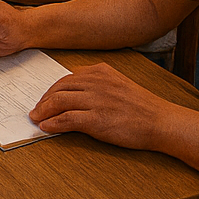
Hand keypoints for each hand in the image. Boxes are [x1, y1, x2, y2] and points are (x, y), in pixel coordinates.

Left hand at [29, 62, 174, 149]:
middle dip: (44, 100)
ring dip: (43, 111)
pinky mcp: (96, 119)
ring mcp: (95, 100)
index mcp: (100, 71)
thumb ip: (98, 83)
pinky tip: (46, 127)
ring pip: (59, 101)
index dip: (52, 90)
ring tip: (36, 118)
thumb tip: (74, 92)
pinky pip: (66, 119)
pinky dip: (53, 123)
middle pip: (59, 88)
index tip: (45, 99)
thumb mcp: (118, 84)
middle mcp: (95, 82)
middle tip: (36, 110)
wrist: (162, 122)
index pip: (66, 78)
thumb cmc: (142, 107)